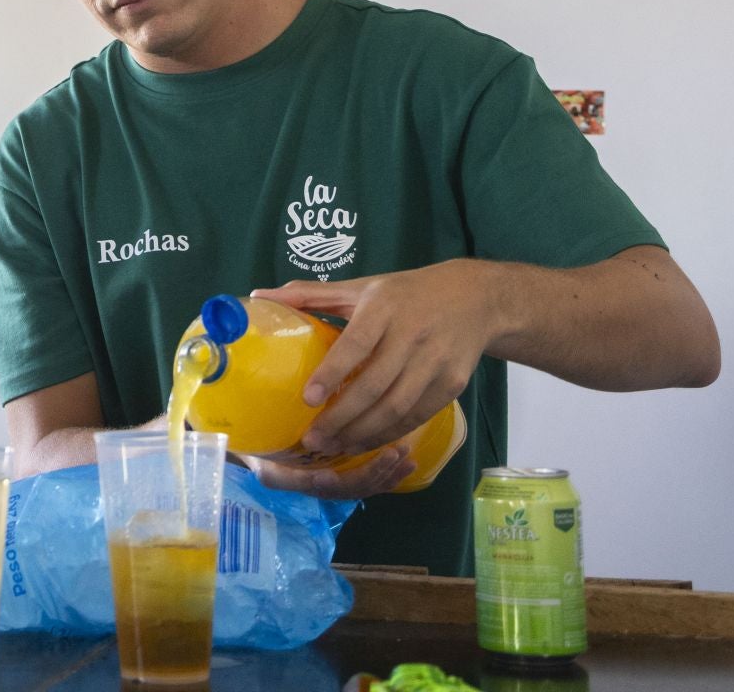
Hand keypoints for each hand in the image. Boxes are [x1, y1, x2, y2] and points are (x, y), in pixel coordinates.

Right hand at [244, 445, 414, 499]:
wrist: (261, 457)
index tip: (375, 457)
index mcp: (310, 486)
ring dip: (390, 471)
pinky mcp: (348, 474)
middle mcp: (328, 488)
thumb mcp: (264, 468)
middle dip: (379, 470)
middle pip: (359, 486)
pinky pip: (373, 478)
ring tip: (406, 454)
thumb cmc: (263, 457)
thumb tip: (284, 474)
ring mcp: (339, 483)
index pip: (336, 485)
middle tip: (397, 452)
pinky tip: (408, 461)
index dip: (354, 475)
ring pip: (369, 484)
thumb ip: (273, 475)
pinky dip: (391, 472)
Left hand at [251, 261, 498, 454]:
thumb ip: (310, 294)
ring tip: (334, 447)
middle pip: (375, 386)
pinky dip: (390, 434)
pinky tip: (365, 442)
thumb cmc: (405, 294)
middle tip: (313, 439)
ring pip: (397, 407)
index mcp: (384, 308)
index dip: (332, 373)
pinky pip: (417, 416)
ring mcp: (436, 362)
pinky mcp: (452, 384)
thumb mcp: (361, 287)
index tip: (308, 399)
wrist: (475, 299)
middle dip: (343, 418)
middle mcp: (412, 335)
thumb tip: (258, 295)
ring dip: (363, 433)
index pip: (356, 345)